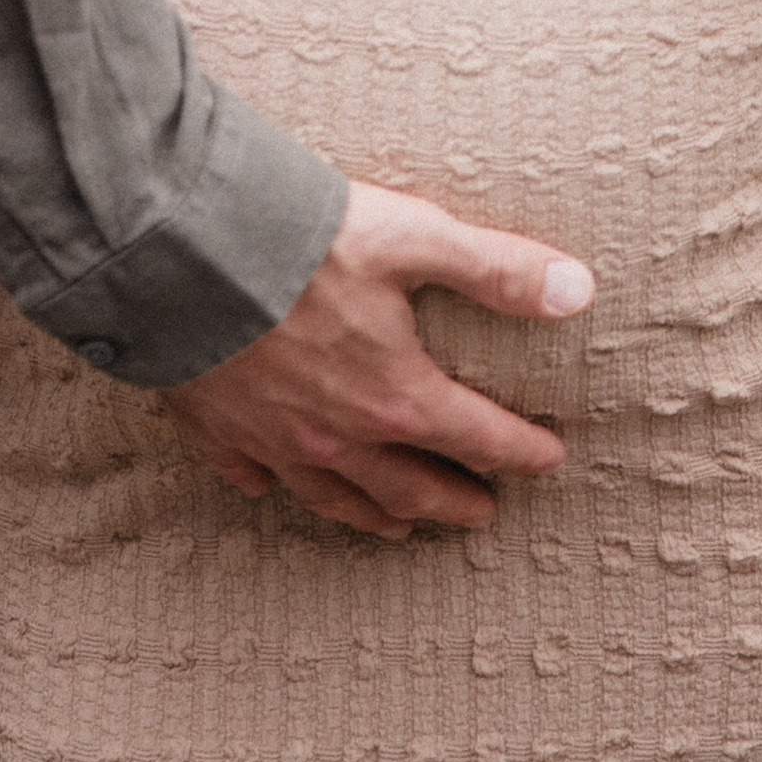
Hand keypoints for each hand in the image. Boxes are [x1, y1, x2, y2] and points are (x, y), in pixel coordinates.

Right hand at [161, 178, 591, 538]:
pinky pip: (250, 474)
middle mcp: (338, 433)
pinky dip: (270, 486)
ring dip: (375, 512)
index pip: (475, 434)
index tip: (549, 459)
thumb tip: (579, 290)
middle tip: (483, 513)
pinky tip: (273, 489)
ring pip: (336, 494)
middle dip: (452, 499)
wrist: (182, 250)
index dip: (520, 449)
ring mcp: (273, 438)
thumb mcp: (414, 237)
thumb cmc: (303, 238)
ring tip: (400, 524)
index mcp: (394, 394)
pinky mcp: (216, 425)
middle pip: (410, 483)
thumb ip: (496, 268)